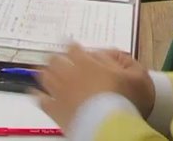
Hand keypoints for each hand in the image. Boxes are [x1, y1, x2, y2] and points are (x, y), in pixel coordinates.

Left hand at [33, 44, 154, 131]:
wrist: (112, 127)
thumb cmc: (125, 101)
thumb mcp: (135, 75)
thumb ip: (119, 59)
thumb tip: (106, 53)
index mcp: (86, 63)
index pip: (72, 47)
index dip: (72, 46)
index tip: (72, 46)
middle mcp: (69, 74)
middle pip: (54, 59)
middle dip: (55, 57)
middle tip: (58, 58)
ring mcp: (59, 92)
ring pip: (45, 75)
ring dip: (46, 72)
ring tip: (47, 72)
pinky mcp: (55, 110)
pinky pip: (40, 99)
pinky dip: (38, 94)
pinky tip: (37, 93)